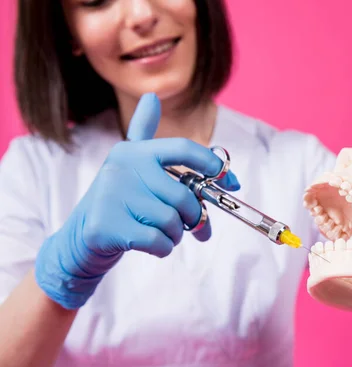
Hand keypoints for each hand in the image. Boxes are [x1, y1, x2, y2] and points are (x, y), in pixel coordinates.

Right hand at [35, 93, 239, 309]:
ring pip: (172, 221)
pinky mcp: (108, 227)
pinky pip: (159, 241)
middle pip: (183, 196)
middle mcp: (122, 168)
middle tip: (192, 226)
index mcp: (134, 152)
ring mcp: (113, 197)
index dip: (212, 164)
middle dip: (194, 216)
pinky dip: (164, 248)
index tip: (231, 182)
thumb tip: (150, 97)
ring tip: (163, 233)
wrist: (83, 238)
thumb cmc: (121, 202)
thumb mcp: (129, 165)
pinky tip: (151, 245)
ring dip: (176, 234)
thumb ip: (144, 134)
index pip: (183, 149)